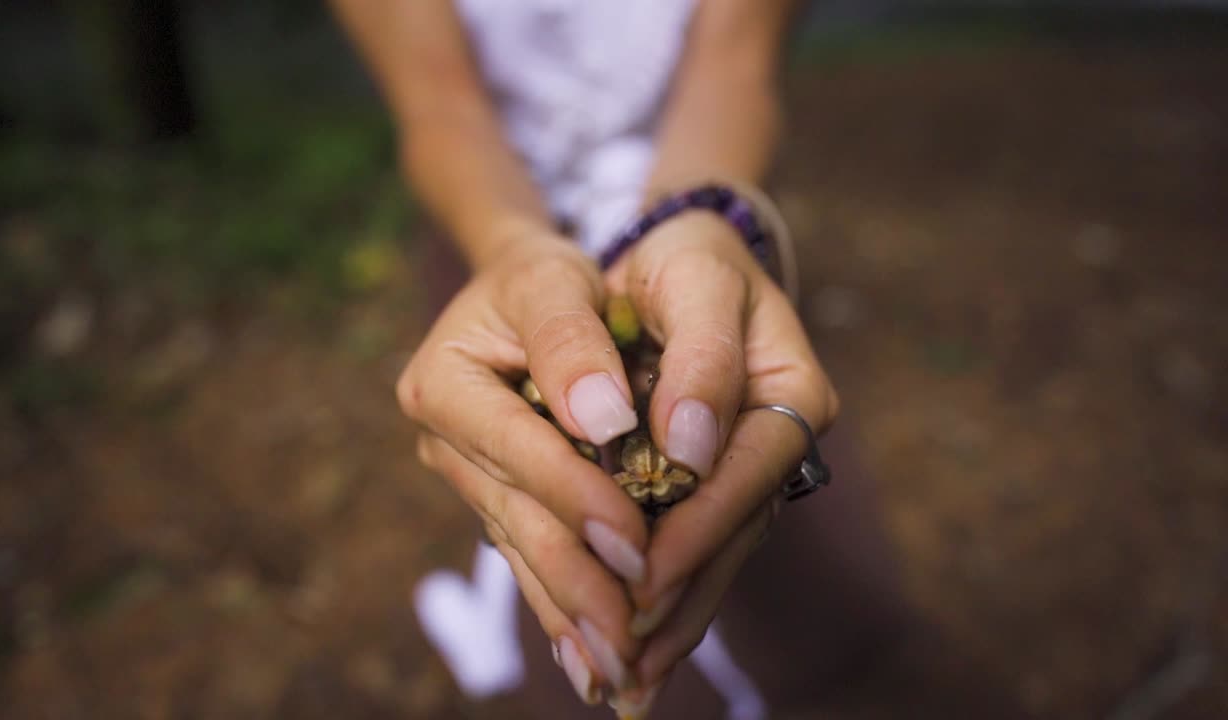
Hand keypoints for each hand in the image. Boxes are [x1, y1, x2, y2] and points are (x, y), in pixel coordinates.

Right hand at [398, 231, 651, 701]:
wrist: (525, 290)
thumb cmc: (547, 278)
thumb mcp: (556, 279)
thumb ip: (572, 342)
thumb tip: (601, 421)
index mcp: (443, 384)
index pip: (516, 450)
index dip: (576, 498)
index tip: (637, 544)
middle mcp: (444, 441)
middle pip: (518, 518)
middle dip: (578, 581)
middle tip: (632, 638)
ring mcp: (466, 478)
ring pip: (523, 551)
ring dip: (571, 613)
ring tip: (618, 670)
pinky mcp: (496, 501)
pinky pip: (529, 557)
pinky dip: (562, 606)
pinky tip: (589, 658)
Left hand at [602, 212, 838, 708]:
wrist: (683, 256)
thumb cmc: (687, 260)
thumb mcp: (697, 281)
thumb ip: (703, 359)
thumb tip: (690, 446)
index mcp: (792, 391)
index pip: (752, 473)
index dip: (701, 524)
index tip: (647, 572)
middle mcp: (780, 441)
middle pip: (737, 532)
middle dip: (682, 595)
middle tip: (627, 656)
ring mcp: (750, 468)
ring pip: (717, 553)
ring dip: (674, 616)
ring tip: (626, 679)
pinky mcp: (715, 487)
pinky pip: (696, 548)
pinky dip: (665, 597)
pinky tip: (632, 647)